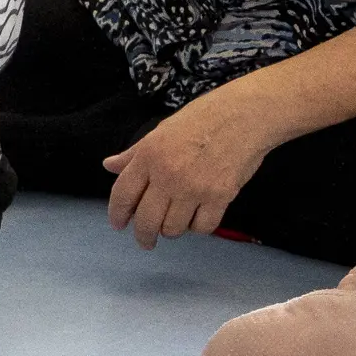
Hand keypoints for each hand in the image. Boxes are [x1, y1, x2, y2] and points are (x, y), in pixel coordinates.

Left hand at [103, 85, 279, 248]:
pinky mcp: (219, 197)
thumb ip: (134, 154)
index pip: (122, 194)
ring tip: (176, 220)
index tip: (119, 225)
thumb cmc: (203, 118)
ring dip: (172, 229)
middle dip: (143, 235)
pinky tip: (198, 217)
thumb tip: (109, 166)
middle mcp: (168, 175)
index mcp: (149, 156)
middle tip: (146, 240)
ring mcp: (194, 188)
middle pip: (146, 220)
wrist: (246, 115)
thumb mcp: (161, 131)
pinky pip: (202, 227)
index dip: (117, 214)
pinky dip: (198, 227)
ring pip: (173, 228)